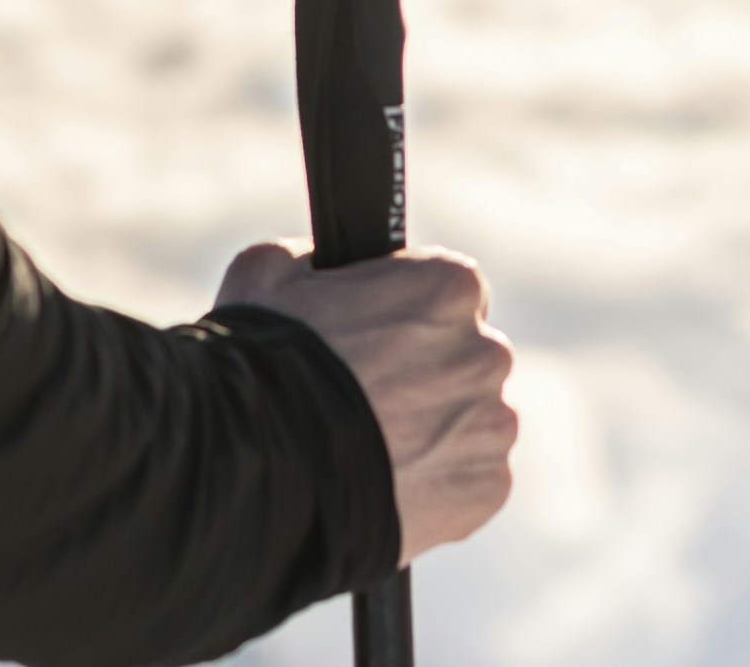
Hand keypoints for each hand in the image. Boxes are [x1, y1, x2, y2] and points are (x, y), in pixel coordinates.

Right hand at [219, 242, 517, 557]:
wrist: (259, 465)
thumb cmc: (263, 361)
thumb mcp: (272, 272)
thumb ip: (317, 260)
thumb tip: (322, 266)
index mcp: (450, 287)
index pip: (452, 293)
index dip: (411, 316)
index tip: (380, 340)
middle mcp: (486, 352)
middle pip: (466, 359)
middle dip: (426, 374)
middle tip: (371, 398)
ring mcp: (490, 424)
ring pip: (472, 420)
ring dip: (438, 429)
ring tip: (375, 449)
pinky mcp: (486, 489)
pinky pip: (472, 478)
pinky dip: (439, 482)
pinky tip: (390, 482)